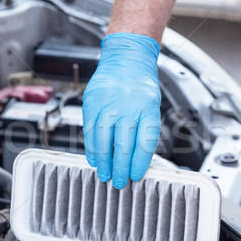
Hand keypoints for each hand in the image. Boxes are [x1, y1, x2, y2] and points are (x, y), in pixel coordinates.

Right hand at [82, 33, 160, 188]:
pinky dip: (91, 147)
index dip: (139, 163)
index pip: (144, 143)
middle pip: (123, 145)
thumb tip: (137, 161)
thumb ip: (144, 131)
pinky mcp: (91, 102)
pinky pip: (89, 130)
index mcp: (147, 108)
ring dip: (104, 161)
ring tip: (105, 174)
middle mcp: (127, 106)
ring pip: (103, 140)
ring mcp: (107, 104)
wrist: (126, 58)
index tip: (136, 176)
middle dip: (121, 168)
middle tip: (119, 182)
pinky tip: (94, 158)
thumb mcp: (151, 106)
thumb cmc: (141, 85)